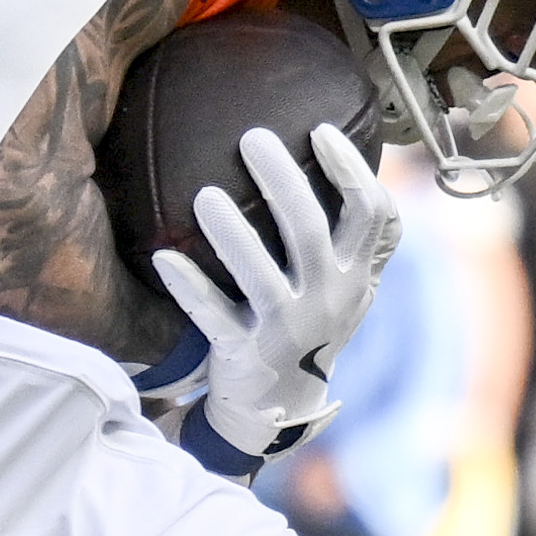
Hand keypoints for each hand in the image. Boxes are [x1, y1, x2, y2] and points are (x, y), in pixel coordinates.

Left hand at [149, 123, 400, 465]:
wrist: (281, 406)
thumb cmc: (311, 324)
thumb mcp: (350, 283)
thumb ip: (357, 235)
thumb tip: (353, 153)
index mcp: (354, 274)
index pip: (371, 214)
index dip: (350, 169)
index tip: (319, 129)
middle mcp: (327, 298)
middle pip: (309, 231)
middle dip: (282, 181)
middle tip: (251, 138)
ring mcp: (285, 329)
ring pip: (261, 276)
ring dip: (233, 234)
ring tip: (205, 196)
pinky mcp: (244, 353)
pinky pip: (213, 316)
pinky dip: (189, 287)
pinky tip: (163, 258)